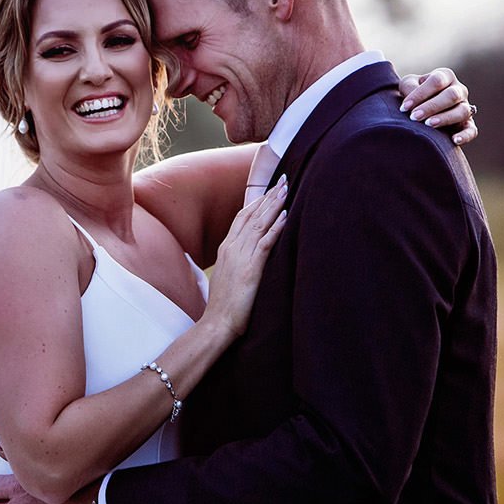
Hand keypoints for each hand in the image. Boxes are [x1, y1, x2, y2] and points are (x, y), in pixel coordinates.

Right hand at [202, 179, 287, 336]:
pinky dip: (276, 227)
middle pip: (251, 214)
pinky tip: (286, 216)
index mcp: (226, 248)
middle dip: (267, 196)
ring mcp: (240, 256)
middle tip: (282, 180)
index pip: (241, 217)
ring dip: (274, 205)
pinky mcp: (251, 268)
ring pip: (259, 224)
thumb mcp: (227, 277)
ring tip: (286, 190)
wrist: (217, 323)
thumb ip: (235, 262)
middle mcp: (232, 248)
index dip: (256, 201)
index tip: (269, 189)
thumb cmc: (223, 305)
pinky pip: (265, 243)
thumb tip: (243, 258)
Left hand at [398, 68, 477, 145]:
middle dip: (432, 106)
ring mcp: (465, 107)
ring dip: (445, 118)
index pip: (437, 81)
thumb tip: (411, 103)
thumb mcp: (408, 86)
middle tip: (414, 117)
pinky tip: (454, 140)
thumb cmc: (413, 94)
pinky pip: (471, 130)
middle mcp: (459, 90)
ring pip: (462, 111)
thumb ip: (409, 88)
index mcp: (445, 76)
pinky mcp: (467, 125)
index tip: (405, 107)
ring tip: (429, 125)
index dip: (420, 94)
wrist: (420, 110)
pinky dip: (465, 136)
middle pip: (452, 95)